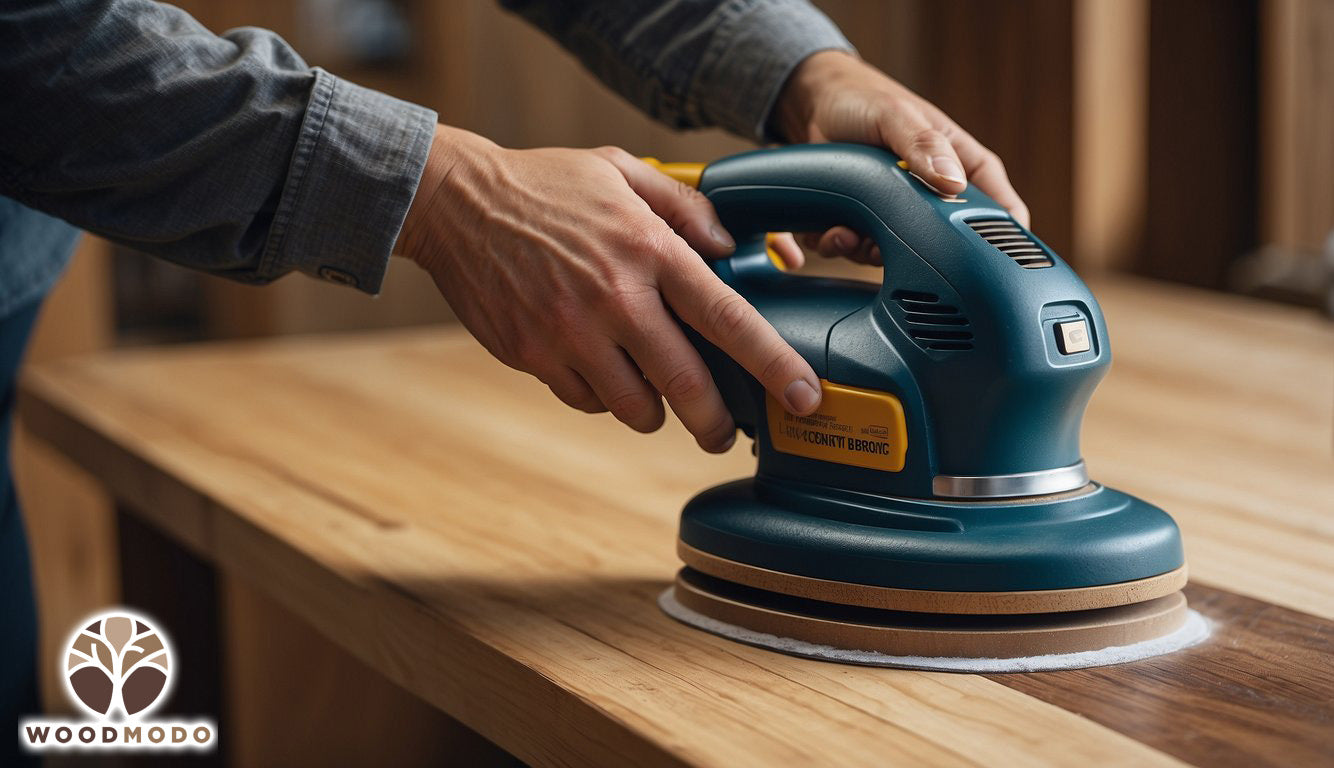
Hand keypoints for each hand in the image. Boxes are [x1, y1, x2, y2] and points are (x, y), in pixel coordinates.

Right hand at [398, 126, 821, 451]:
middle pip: (686, 386)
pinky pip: (585, 399)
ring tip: (652, 391)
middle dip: (716, 422)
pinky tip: (598, 368)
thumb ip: (685, 206)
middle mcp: (615, 299)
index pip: (728, 319)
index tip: (805, 398)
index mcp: (648, 251)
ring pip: (634, 407)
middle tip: (725, 432)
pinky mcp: (533, 356)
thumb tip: (731, 246)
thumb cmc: (546, 185)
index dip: (775, 365)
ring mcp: (570, 334)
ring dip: (653, 410)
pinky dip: (601, 396)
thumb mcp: (621, 171)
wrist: (455, 204)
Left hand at [772, 50, 1030, 264]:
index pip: (998, 205)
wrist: (812, 102)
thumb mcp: (897, 115)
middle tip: (899, 242)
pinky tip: (834, 231)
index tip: (998, 258)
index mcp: (959, 166)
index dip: (1004, 234)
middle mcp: (932, 197)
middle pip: (947, 244)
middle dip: (923, 253)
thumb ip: (925, 145)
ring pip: (898, 256)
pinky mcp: (861, 225)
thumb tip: (953, 184)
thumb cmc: (865, 99)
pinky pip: (855, 252)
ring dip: (872, 252)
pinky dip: (842, 247)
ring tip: (852, 232)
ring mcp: (897, 215)